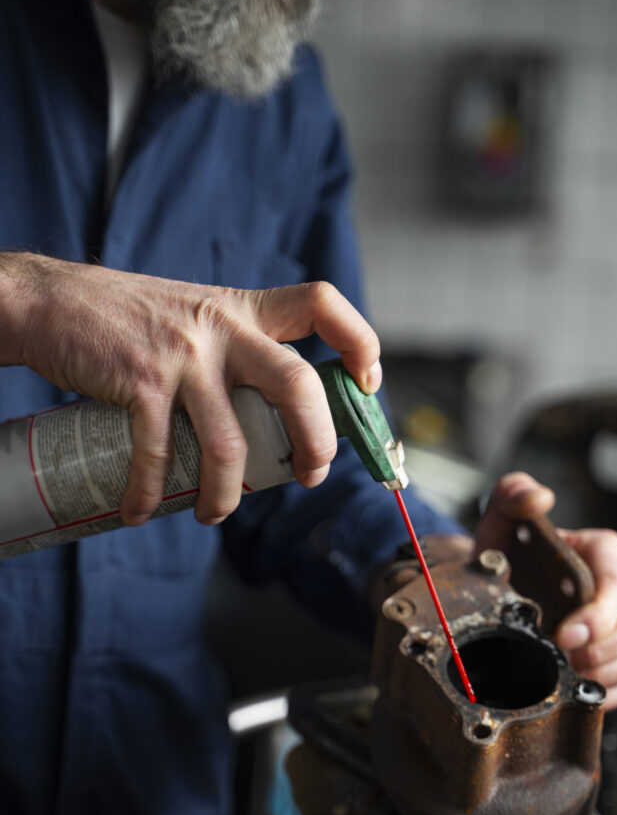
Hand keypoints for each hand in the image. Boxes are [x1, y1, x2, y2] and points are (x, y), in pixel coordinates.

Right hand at [1, 252, 380, 525]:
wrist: (51, 301)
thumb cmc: (128, 319)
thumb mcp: (197, 315)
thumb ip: (235, 349)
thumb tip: (270, 415)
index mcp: (243, 309)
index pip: (320, 304)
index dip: (358, 340)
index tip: (367, 382)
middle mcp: (222, 328)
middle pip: (297, 385)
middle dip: (316, 443)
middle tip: (309, 475)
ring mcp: (183, 355)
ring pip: (231, 442)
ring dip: (227, 494)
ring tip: (213, 513)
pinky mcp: (140, 382)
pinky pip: (158, 455)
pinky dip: (150, 493)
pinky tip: (140, 511)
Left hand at [474, 472, 616, 709]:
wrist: (507, 586)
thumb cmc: (511, 552)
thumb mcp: (503, 519)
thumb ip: (513, 494)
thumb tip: (540, 497)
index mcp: (606, 551)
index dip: (597, 616)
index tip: (563, 636)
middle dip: (602, 650)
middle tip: (565, 663)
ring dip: (611, 673)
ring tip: (573, 679)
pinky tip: (586, 692)